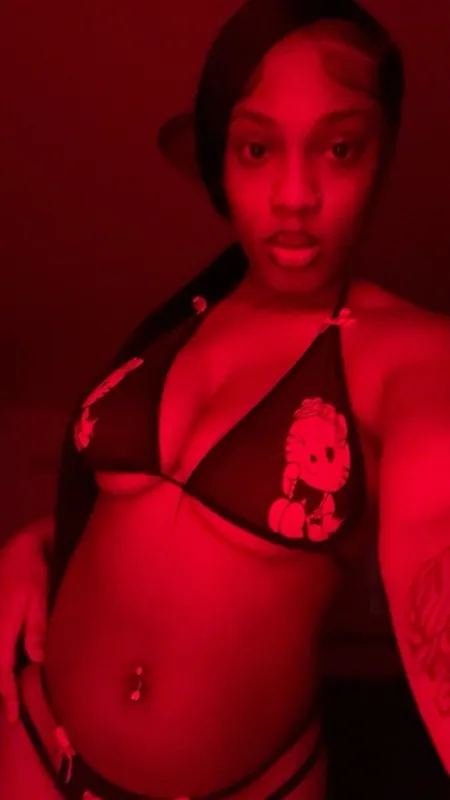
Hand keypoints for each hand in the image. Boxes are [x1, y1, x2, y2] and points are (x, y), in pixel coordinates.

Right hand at [0, 527, 48, 721]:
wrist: (21, 547)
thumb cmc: (34, 571)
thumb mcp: (39, 598)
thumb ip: (36, 629)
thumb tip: (37, 661)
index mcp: (1, 628)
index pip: (1, 671)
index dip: (7, 695)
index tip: (12, 717)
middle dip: (1, 689)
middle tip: (11, 712)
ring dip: (1, 674)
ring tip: (10, 695)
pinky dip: (2, 659)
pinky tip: (10, 664)